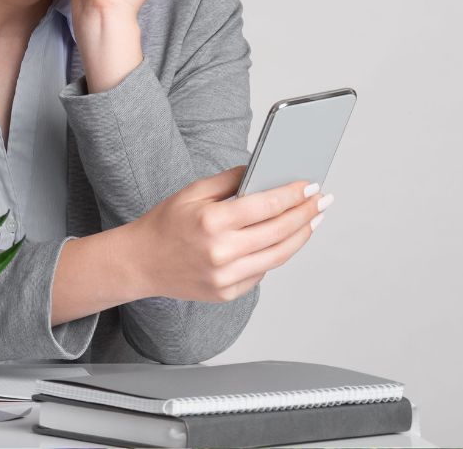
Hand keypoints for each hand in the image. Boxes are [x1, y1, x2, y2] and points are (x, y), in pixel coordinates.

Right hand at [124, 165, 330, 302]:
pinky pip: (262, 272)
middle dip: (306, 213)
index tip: (311, 185)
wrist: (139, 263)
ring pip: (279, 255)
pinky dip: (276, 254)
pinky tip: (284, 240)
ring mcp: (225, 276)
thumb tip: (262, 171)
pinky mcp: (227, 293)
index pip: (267, 206)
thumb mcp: (191, 193)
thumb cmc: (164, 224)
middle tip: (322, 201)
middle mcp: (221, 252)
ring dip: (301, 236)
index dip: (294, 194)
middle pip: (280, 231)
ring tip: (313, 221)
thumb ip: (229, 181)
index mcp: (211, 222)